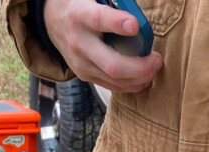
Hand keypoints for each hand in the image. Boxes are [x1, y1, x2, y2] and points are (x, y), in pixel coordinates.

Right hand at [44, 0, 162, 92]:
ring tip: (154, 68)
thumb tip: (135, 15)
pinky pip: (113, 86)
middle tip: (157, 59)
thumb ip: (112, 4)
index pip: (99, 20)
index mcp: (80, 16)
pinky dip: (132, 85)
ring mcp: (82, 64)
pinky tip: (144, 78)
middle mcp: (80, 43)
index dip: (117, 23)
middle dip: (140, 67)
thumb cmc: (78, 6)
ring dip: (141, 78)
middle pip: (113, 64)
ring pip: (116, 80)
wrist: (51, 22)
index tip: (135, 26)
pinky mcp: (86, 76)